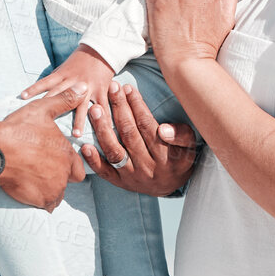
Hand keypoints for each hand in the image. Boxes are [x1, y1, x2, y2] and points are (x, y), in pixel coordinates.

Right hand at [0, 90, 88, 210]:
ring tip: (33, 178)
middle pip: (68, 180)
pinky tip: (28, 189)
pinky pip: (47, 205)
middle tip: (42, 169)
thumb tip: (82, 87)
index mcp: (67, 153)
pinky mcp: (41, 200)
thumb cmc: (18, 129)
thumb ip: (65, 100)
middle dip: (59, 176)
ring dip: (49, 188)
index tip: (53, 159)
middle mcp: (64, 173)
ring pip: (58, 193)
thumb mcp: (42, 109)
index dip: (67, 163)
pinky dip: (40, 199)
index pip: (78, 166)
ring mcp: (53, 188)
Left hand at [21, 46, 114, 136]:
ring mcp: (89, 87)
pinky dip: (105, 115)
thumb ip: (54, 80)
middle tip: (43, 121)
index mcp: (63, 74)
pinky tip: (105, 126)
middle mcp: (74, 81)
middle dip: (52, 107)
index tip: (23, 96)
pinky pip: (103, 105)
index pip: (45, 82)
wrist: (100, 50)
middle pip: (61, 95)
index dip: (34, 89)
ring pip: (83, 105)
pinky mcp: (101, 90)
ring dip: (79, 120)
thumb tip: (40, 91)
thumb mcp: (64, 67)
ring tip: (75, 134)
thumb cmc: (79, 61)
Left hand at [81, 80, 198, 195]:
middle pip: (129, 134)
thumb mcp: (189, 147)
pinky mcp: (120, 183)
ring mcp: (132, 176)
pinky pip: (105, 172)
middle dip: (119, 108)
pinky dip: (93, 160)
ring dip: (103, 129)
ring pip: (115, 151)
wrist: (169, 187)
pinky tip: (84, 145)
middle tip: (111, 88)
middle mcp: (148, 168)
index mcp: (167, 157)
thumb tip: (164, 129)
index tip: (128, 88)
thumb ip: (182, 135)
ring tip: (95, 109)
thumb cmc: (178, 158)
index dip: (137, 106)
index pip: (147, 126)